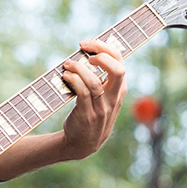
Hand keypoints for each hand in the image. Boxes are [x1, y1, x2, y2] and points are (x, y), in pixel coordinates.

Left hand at [60, 38, 126, 159]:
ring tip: (68, 65)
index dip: (105, 49)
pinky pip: (83, 93)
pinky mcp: (88, 115)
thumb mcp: (104, 97)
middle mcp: (114, 98)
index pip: (120, 62)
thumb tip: (88, 51)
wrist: (83, 143)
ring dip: (79, 69)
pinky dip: (74, 80)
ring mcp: (102, 108)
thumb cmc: (91, 112)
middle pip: (118, 70)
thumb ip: (102, 79)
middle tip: (85, 52)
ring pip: (95, 82)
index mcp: (119, 90)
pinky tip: (66, 76)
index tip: (88, 44)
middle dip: (101, 55)